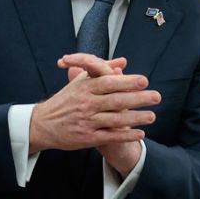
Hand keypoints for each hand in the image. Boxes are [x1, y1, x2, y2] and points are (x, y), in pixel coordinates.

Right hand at [55, 53, 152, 175]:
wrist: (42, 124)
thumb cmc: (65, 100)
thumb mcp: (80, 82)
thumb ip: (102, 71)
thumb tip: (123, 61)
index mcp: (85, 88)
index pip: (109, 83)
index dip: (126, 82)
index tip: (144, 81)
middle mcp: (86, 104)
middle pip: (116, 100)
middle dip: (138, 99)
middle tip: (157, 97)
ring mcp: (87, 121)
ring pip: (115, 120)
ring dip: (135, 118)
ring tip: (152, 116)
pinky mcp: (87, 137)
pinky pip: (110, 136)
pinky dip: (125, 135)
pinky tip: (141, 134)